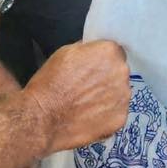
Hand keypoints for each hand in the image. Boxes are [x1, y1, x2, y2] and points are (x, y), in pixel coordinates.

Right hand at [23, 40, 130, 154]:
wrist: (43, 117)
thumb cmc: (51, 82)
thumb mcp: (66, 52)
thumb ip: (88, 50)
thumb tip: (94, 52)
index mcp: (109, 52)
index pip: (114, 52)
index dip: (103, 61)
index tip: (93, 69)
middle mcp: (122, 72)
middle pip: (119, 72)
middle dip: (107, 77)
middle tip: (88, 87)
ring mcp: (124, 96)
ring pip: (120, 92)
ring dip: (109, 95)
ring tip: (88, 104)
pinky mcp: (120, 118)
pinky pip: (116, 112)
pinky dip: (107, 114)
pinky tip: (90, 117)